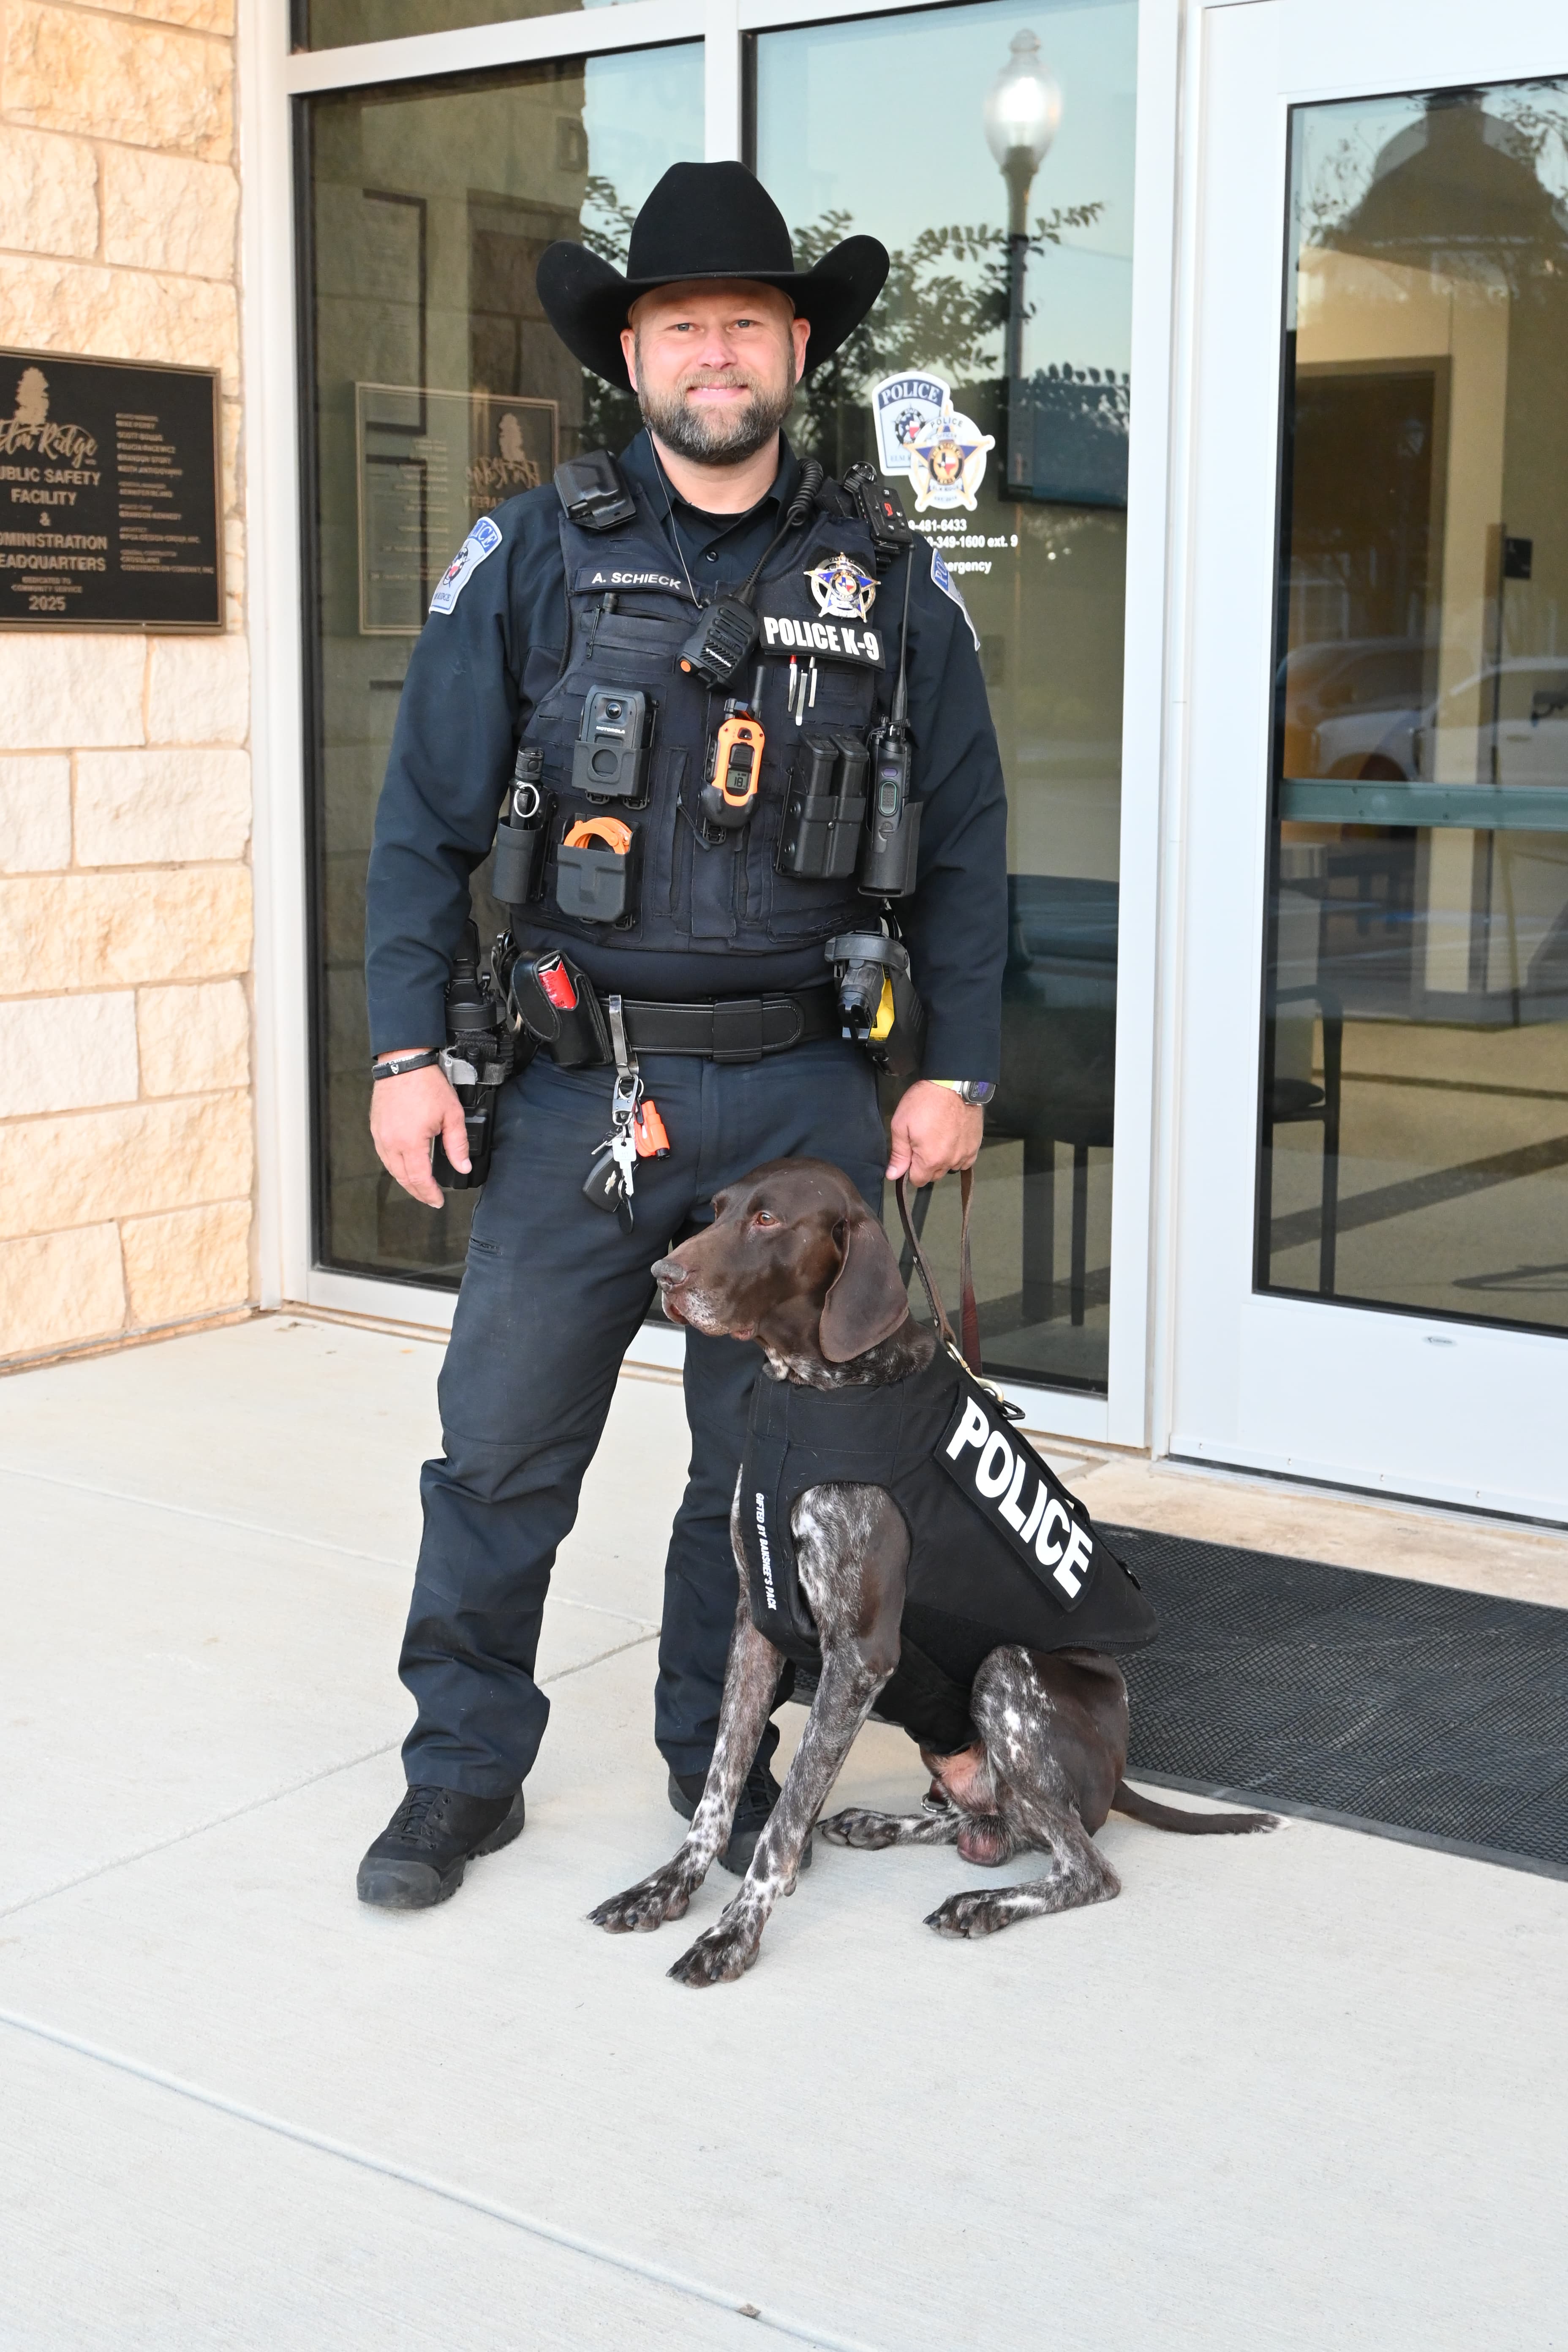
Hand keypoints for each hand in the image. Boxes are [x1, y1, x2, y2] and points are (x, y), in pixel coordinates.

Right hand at [369, 1057, 467, 1207]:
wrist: (404, 1063)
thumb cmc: (426, 1084)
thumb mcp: (451, 1115)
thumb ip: (457, 1144)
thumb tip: (462, 1166)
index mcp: (410, 1143)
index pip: (419, 1179)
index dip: (429, 1194)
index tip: (438, 1201)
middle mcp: (391, 1143)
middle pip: (403, 1178)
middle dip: (417, 1192)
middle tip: (430, 1198)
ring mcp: (380, 1136)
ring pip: (391, 1168)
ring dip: (405, 1180)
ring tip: (419, 1186)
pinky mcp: (376, 1128)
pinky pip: (384, 1155)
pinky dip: (395, 1165)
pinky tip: (405, 1166)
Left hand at [886, 1080, 983, 1188]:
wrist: (954, 1083)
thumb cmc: (924, 1102)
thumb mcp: (901, 1125)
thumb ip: (898, 1154)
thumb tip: (893, 1176)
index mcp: (929, 1160)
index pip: (917, 1180)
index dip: (910, 1169)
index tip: (909, 1153)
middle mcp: (949, 1162)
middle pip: (933, 1175)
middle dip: (925, 1165)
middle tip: (922, 1141)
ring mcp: (965, 1154)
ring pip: (949, 1168)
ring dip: (942, 1160)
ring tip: (938, 1137)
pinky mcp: (975, 1146)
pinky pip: (964, 1161)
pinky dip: (957, 1155)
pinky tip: (952, 1140)